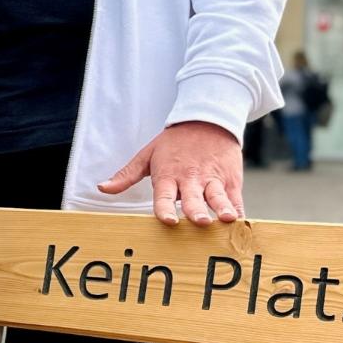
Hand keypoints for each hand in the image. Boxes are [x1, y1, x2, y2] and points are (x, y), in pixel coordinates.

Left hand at [99, 120, 243, 225]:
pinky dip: (238, 210)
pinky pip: (235, 199)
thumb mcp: (147, 155)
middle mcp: (191, 180)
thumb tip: (102, 188)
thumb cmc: (173, 143)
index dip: (165, 208)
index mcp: (168, 176)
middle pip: (193, 199)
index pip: (164, 196)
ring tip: (227, 218)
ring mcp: (213, 180)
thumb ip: (126, 175)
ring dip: (222, 208)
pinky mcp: (231, 181)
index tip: (168, 220)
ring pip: (218, 198)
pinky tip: (240, 221)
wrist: (208, 120)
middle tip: (200, 222)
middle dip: (197, 211)